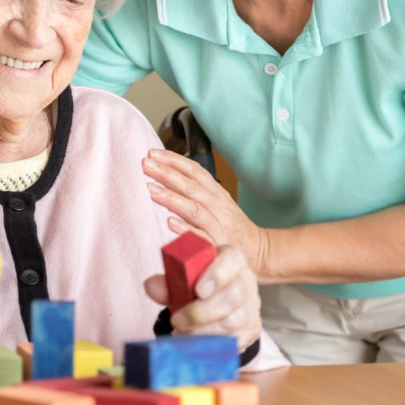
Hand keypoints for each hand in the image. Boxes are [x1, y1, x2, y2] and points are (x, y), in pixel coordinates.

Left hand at [143, 149, 268, 274]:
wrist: (259, 251)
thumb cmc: (230, 225)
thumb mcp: (218, 202)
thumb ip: (197, 190)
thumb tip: (166, 173)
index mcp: (217, 193)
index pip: (195, 171)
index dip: (174, 160)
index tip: (153, 153)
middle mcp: (218, 206)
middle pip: (191, 186)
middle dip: (167, 174)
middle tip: (146, 165)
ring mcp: (219, 227)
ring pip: (194, 209)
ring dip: (172, 198)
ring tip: (151, 190)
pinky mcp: (218, 247)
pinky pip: (201, 238)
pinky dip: (185, 229)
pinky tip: (169, 222)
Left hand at [144, 245, 260, 350]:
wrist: (221, 301)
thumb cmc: (199, 283)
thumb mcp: (185, 277)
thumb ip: (169, 280)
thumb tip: (151, 286)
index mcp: (230, 260)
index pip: (232, 260)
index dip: (217, 274)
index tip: (198, 290)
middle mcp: (245, 282)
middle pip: (233, 296)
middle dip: (202, 311)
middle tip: (177, 321)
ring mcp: (250, 308)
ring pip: (232, 322)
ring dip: (202, 331)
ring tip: (180, 333)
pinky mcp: (249, 331)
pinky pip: (233, 341)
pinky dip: (210, 344)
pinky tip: (193, 344)